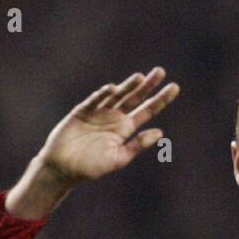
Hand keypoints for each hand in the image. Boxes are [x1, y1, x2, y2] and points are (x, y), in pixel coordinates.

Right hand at [39, 68, 179, 183]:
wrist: (63, 168)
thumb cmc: (91, 167)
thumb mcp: (118, 158)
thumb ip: (137, 145)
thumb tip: (160, 132)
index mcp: (125, 129)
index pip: (146, 111)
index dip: (160, 100)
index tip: (174, 87)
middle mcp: (114, 117)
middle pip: (135, 98)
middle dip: (148, 86)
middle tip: (161, 71)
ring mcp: (98, 112)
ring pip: (117, 96)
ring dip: (128, 86)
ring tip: (141, 78)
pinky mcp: (82, 111)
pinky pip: (94, 101)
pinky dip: (102, 96)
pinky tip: (112, 90)